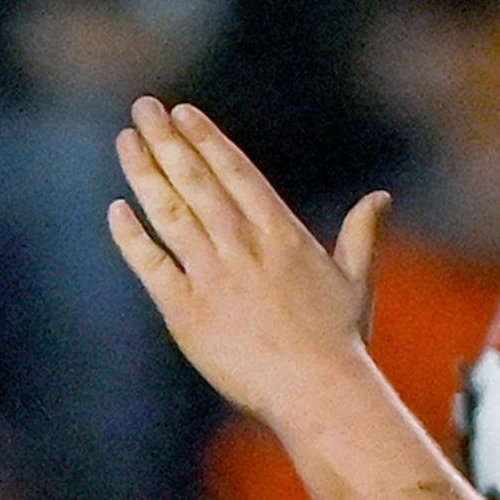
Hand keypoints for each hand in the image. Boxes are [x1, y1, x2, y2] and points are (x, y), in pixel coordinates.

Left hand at [109, 101, 388, 433]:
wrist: (318, 392)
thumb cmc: (340, 345)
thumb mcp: (356, 282)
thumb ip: (361, 235)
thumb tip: (380, 197)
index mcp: (280, 233)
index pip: (235, 171)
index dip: (206, 139)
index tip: (183, 113)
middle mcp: (243, 245)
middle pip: (197, 180)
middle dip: (168, 140)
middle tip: (145, 107)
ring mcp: (213, 275)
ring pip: (171, 212)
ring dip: (146, 172)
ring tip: (127, 141)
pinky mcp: (188, 312)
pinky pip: (153, 265)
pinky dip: (133, 237)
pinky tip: (119, 209)